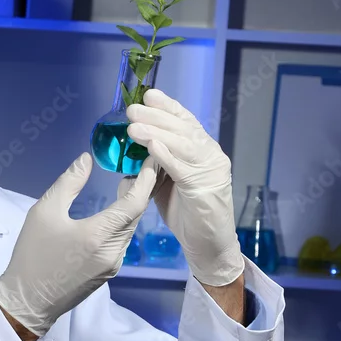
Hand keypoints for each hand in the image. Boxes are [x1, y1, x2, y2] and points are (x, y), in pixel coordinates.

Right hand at [0, 151, 157, 337]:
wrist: (28, 301)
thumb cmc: (32, 255)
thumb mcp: (44, 212)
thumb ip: (69, 183)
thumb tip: (86, 160)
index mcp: (98, 235)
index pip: (134, 203)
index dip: (146, 179)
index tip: (152, 160)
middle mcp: (112, 251)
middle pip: (136, 215)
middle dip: (141, 190)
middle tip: (141, 165)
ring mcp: (113, 264)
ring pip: (129, 229)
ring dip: (132, 207)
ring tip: (128, 183)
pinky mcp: (108, 273)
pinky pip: (121, 242)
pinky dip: (122, 223)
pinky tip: (115, 212)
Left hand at [126, 89, 243, 286]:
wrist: (208, 246)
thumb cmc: (187, 214)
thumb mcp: (165, 185)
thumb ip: (154, 168)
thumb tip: (129, 159)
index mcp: (201, 150)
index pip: (184, 121)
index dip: (167, 107)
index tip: (147, 95)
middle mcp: (210, 155)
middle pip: (182, 128)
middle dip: (156, 116)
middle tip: (132, 109)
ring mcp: (211, 170)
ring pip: (183, 144)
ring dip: (157, 133)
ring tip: (134, 126)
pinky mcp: (206, 189)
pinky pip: (184, 169)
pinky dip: (167, 156)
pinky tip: (151, 147)